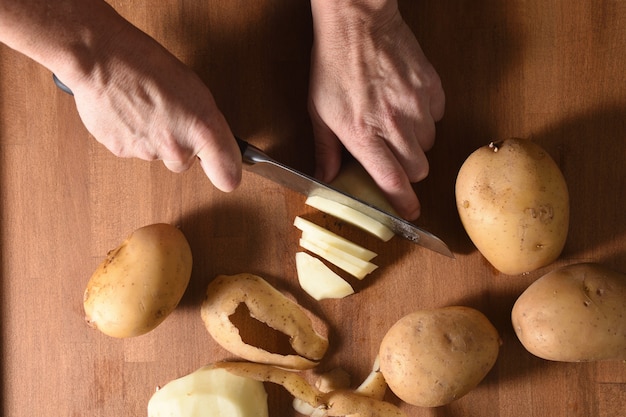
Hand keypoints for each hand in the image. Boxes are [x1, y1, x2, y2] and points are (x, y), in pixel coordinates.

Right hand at [0, 0, 241, 191]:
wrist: (101, 59)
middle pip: (184, 164)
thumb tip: (215, 143)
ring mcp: (147, 152)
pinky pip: (133, 148)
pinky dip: (131, 134)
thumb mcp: (195, 90)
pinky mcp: (121, 151)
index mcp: (202, 130)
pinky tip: (128, 111)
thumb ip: (208, 124)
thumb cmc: (148, 64)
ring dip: (154, 137)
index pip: (227, 176)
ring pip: (157, 154)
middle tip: (170, 116)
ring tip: (145, 106)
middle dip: (180, 146)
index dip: (227, 172)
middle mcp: (176, 148)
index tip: (226, 169)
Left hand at [309, 0, 444, 219]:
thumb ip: (325, 150)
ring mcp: (417, 106)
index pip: (393, 183)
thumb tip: (325, 177)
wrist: (357, 22)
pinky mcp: (431, 87)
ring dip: (416, 142)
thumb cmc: (333, 65)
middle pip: (419, 170)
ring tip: (396, 123)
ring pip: (430, 144)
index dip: (404, 204)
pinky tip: (406, 104)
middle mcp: (395, 125)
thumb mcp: (319, 112)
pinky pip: (438, 115)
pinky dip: (426, 116)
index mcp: (364, 136)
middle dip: (408, 170)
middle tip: (392, 156)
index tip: (409, 213)